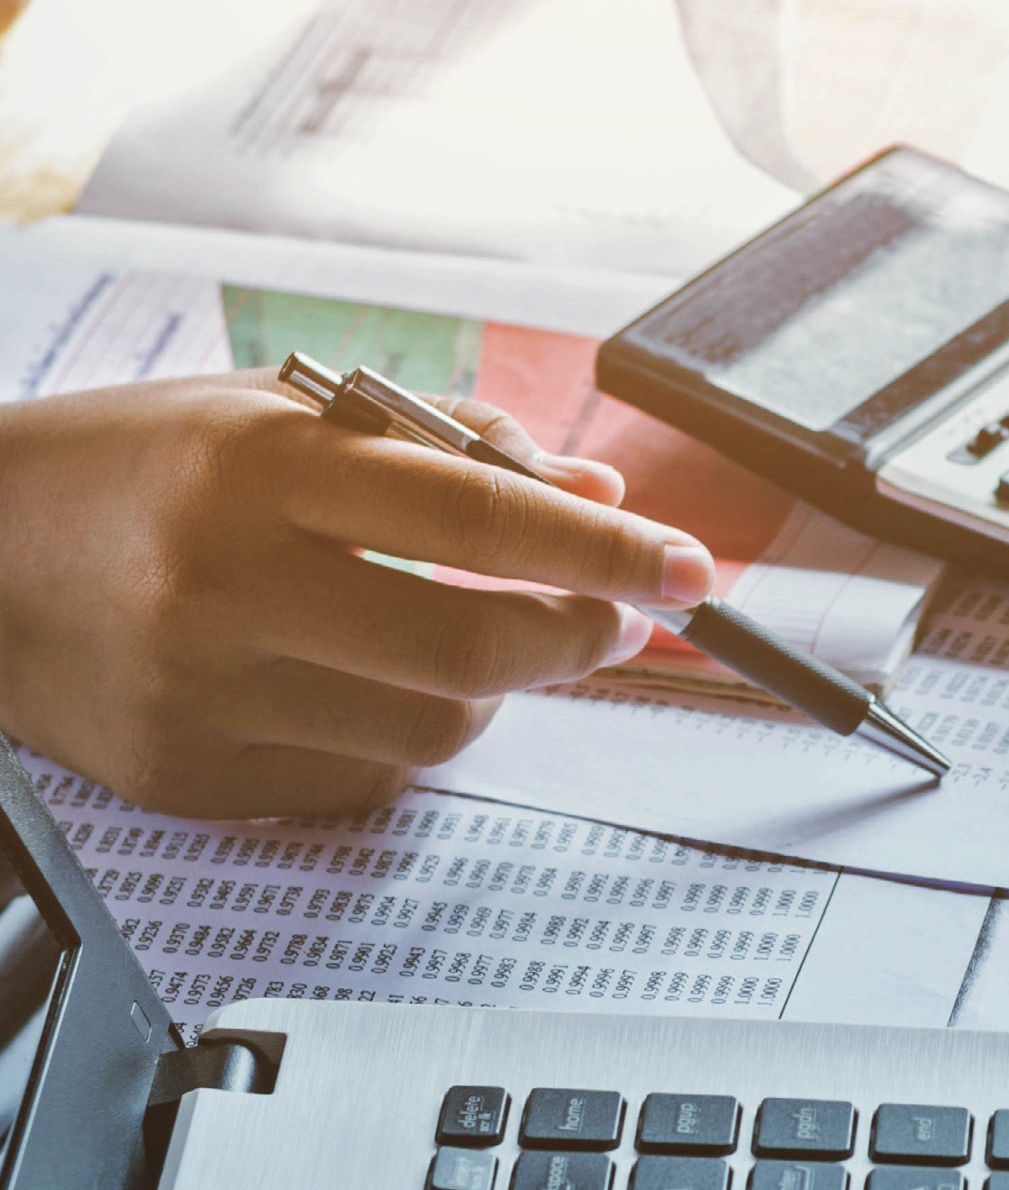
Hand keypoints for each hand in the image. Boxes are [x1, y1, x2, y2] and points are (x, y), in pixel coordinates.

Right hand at [0, 372, 715, 817]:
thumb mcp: (279, 413)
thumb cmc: (137, 469)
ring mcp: (206, 692)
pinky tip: (369, 683)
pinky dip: (407, 733)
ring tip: (469, 636)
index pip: (481, 513)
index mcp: (259, 465)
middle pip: (476, 642)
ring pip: (435, 724)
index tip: (690, 567)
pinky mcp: (193, 775)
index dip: (605, 546)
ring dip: (495, 687)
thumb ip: (447, 444)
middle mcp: (228, 581)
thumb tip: (597, 488)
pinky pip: (367, 777)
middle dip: (577, 635)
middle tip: (610, 618)